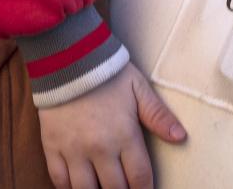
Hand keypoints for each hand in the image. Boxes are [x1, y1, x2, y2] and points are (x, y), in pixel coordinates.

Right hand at [37, 62, 184, 188]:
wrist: (68, 57)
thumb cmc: (107, 73)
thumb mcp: (138, 89)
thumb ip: (158, 115)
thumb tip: (180, 137)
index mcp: (124, 135)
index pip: (139, 177)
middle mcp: (99, 148)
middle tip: (125, 188)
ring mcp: (74, 150)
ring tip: (103, 188)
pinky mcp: (52, 146)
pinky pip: (59, 180)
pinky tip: (79, 186)